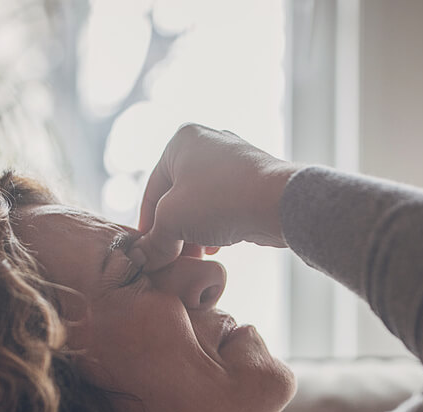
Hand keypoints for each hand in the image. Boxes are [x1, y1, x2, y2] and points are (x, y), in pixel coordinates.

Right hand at [130, 124, 301, 271]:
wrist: (278, 203)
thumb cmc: (218, 201)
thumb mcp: (172, 221)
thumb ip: (154, 240)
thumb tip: (143, 259)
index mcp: (181, 141)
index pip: (152, 189)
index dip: (146, 225)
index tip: (146, 252)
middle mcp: (207, 143)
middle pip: (177, 196)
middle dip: (173, 230)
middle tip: (170, 258)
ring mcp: (233, 160)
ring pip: (201, 203)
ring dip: (193, 233)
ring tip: (192, 257)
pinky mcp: (253, 180)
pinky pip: (223, 205)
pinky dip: (214, 227)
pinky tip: (214, 249)